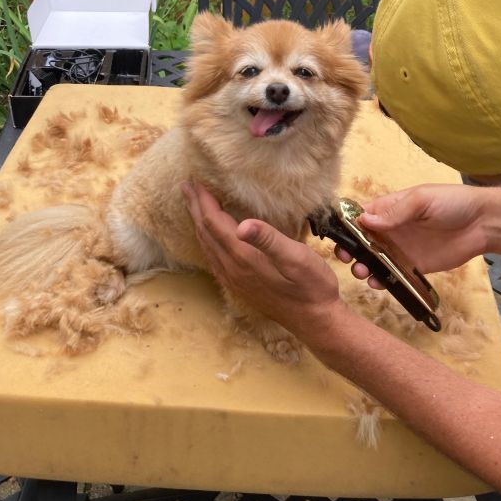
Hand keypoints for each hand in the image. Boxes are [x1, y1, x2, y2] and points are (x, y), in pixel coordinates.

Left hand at [182, 180, 344, 344]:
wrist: (314, 320)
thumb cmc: (311, 286)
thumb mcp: (297, 258)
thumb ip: (269, 239)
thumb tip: (243, 224)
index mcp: (243, 257)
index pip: (214, 222)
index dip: (204, 200)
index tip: (195, 180)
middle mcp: (232, 268)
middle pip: (205, 232)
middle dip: (195, 207)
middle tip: (186, 186)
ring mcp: (233, 279)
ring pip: (207, 245)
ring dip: (199, 222)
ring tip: (194, 205)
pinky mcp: (238, 285)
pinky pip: (213, 257)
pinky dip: (207, 239)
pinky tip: (210, 235)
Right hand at [337, 184, 489, 284]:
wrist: (483, 224)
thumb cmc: (452, 203)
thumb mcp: (422, 200)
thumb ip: (395, 212)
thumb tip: (365, 220)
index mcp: (390, 208)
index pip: (360, 216)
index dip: (347, 226)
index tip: (337, 236)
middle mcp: (391, 229)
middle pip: (362, 241)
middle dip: (350, 249)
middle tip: (345, 258)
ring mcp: (401, 249)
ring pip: (374, 260)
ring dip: (363, 266)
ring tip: (362, 272)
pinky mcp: (414, 267)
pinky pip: (393, 275)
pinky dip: (382, 280)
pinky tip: (378, 283)